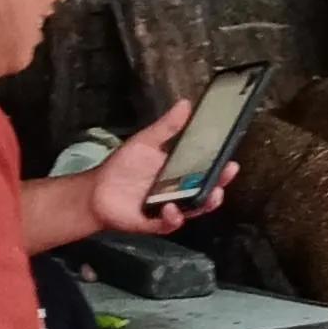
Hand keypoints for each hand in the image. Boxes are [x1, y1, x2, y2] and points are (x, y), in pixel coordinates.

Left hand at [86, 101, 233, 240]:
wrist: (96, 190)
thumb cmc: (122, 167)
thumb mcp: (146, 142)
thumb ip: (167, 127)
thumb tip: (185, 104)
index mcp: (180, 174)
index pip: (206, 172)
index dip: (221, 169)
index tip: (231, 161)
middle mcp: (178, 193)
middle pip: (206, 192)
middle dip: (219, 186)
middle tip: (226, 175)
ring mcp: (168, 209)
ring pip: (193, 210)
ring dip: (204, 204)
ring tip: (210, 195)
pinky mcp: (154, 223)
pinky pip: (169, 224)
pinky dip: (173, 218)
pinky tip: (172, 208)